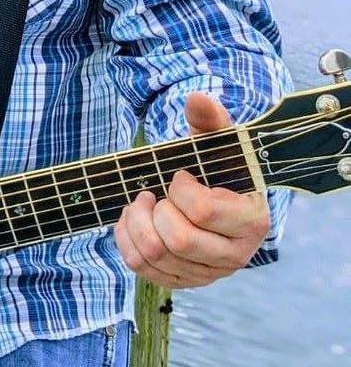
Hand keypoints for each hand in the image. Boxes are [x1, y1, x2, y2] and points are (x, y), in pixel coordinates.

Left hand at [114, 93, 270, 288]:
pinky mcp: (184, 282)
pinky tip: (132, 219)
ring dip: (136, 222)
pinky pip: (143, 270)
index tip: (179, 175)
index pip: (202, 210)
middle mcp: (235, 255)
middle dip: (156, 209)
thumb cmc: (217, 166)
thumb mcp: (217, 140)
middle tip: (154, 191)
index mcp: (251, 220)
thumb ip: (209, 119)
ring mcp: (209, 274)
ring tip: (142, 201)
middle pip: (177, 240)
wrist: (215, 196)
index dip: (180, 188)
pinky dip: (127, 240)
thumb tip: (196, 97)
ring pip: (156, 256)